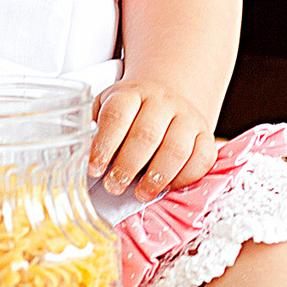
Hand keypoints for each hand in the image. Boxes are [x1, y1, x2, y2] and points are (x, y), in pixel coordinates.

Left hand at [90, 80, 216, 198]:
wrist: (167, 95)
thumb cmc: (132, 112)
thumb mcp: (108, 108)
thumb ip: (96, 129)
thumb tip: (80, 161)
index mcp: (131, 93)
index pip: (117, 115)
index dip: (104, 145)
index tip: (94, 169)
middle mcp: (162, 101)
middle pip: (146, 135)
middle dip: (127, 166)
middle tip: (114, 186)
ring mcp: (187, 117)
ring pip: (176, 149)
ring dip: (156, 177)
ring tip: (141, 194)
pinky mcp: (206, 134)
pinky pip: (202, 158)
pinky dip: (185, 178)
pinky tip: (167, 187)